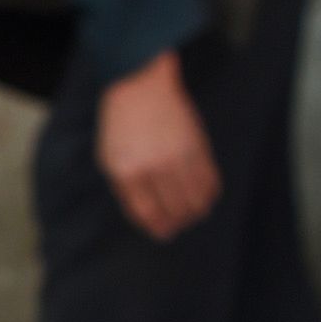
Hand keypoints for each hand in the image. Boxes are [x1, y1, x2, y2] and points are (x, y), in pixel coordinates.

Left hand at [99, 52, 218, 240]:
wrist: (140, 87)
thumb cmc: (121, 126)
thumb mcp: (110, 160)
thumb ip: (127, 191)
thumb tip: (150, 220)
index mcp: (128, 173)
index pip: (147, 213)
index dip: (158, 228)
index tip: (164, 233)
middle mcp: (154, 167)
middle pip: (174, 210)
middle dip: (178, 223)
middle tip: (179, 225)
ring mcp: (178, 156)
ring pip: (196, 200)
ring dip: (196, 213)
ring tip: (192, 214)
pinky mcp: (198, 146)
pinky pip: (210, 181)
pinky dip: (209, 194)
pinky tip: (204, 197)